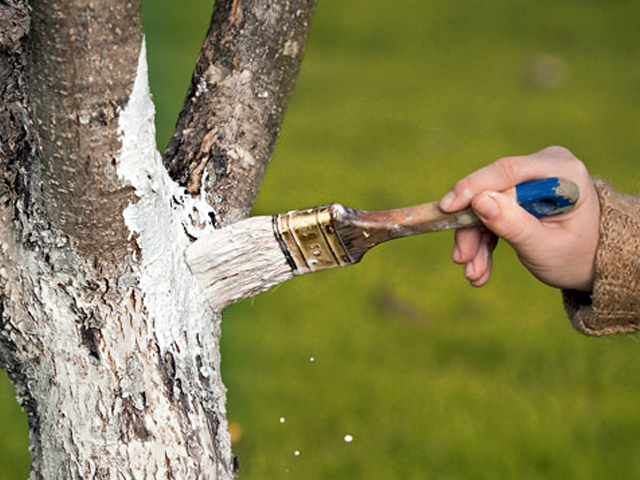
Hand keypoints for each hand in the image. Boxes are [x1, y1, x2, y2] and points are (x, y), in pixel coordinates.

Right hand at [439, 146, 599, 290]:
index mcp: (562, 172)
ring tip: (474, 274)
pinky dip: (483, 241)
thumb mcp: (544, 247)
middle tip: (462, 260)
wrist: (595, 264)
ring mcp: (531, 179)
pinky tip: (480, 269)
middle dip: (472, 228)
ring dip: (475, 241)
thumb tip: (478, 202)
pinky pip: (491, 213)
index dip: (473, 188)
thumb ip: (513, 224)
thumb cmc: (578, 256)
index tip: (447, 208)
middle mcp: (544, 167)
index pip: (508, 171)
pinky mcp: (519, 193)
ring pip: (486, 205)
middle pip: (491, 192)